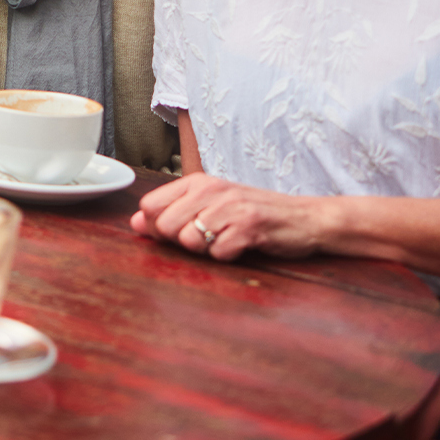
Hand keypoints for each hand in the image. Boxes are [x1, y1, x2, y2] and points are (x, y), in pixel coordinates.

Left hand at [129, 173, 329, 260]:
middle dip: (181, 241)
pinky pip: (218, 253)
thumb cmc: (254, 214)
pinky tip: (241, 247)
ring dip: (205, 250)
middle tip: (209, 237)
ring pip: (189, 240)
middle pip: (164, 226)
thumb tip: (134, 222)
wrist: (305, 218)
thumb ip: (172, 212)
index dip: (155, 226)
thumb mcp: (211, 206)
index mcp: (197, 182)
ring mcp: (231, 207)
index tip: (178, 231)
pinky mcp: (249, 227)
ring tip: (226, 240)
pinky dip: (227, 257)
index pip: (149, 205)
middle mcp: (211, 189)